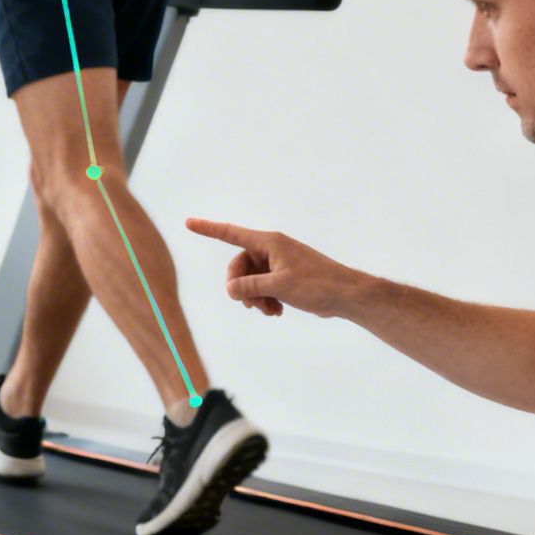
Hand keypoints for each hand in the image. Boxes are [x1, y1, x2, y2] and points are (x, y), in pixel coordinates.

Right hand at [186, 218, 362, 318]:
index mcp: (269, 243)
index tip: (189, 223)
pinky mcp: (285, 277)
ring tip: (268, 311)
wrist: (345, 295)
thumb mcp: (279, 286)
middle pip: (239, 266)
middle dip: (240, 287)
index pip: (232, 234)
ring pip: (250, 279)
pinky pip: (263, 286)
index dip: (209, 229)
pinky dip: (265, 300)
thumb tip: (230, 289)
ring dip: (254, 297)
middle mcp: (271, 250)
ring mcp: (278, 263)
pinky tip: (275, 312)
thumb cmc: (317, 285)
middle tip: (250, 305)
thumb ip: (250, 286)